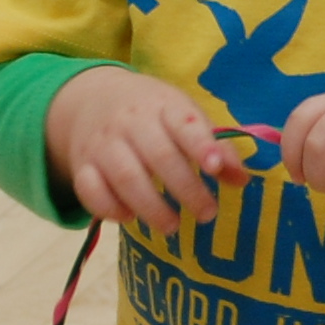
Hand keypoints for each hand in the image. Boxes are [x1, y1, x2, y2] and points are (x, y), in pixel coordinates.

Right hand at [44, 68, 239, 233]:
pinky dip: (109, 208)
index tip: (215, 168)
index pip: (184, 123)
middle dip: (185, 188)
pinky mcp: (83, 164)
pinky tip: (129, 218)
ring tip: (173, 226)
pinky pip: (90, 189)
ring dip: (151, 206)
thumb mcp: (184, 116)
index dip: (201, 145)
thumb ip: (215, 145)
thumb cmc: (153, 114)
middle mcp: (131, 122)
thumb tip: (241, 181)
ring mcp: (103, 143)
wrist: (93, 99)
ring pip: (125, 177)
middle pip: (158, 156)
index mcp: (164, 106)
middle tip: (207, 213)